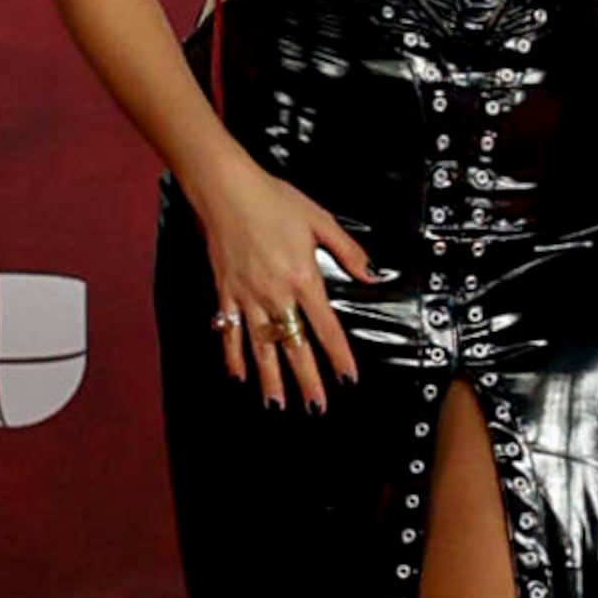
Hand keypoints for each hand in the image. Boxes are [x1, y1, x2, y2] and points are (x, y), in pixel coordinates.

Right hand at [191, 157, 371, 413]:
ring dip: (270, 379)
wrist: (227, 190)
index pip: (326, 327)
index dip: (338, 356)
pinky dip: (233, 356)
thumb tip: (372, 275)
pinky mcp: (225, 293)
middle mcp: (276, 294)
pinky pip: (229, 332)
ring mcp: (247, 297)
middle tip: (316, 407)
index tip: (348, 378)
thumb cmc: (274, 201)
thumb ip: (349, 251)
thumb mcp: (320, 220)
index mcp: (303, 278)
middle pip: (295, 346)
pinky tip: (239, 376)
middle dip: (307, 380)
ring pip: (261, 347)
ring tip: (277, 405)